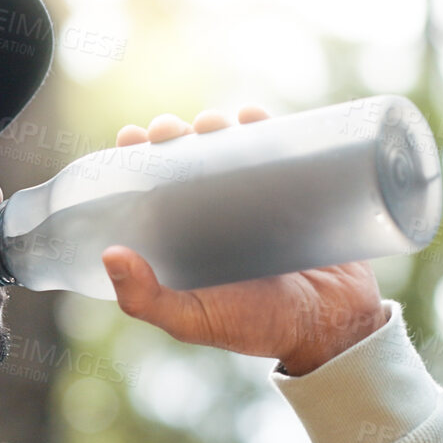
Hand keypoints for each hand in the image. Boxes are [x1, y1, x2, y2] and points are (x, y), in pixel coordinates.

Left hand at [102, 107, 388, 375]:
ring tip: (212, 124)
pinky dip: (263, 124)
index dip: (137, 159)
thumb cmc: (257, 328)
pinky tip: (251, 114)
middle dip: (174, 135)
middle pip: (186, 160)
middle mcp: (215, 215)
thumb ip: (146, 300)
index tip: (131, 138)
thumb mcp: (192, 320)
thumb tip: (110, 253)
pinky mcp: (297, 190)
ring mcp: (257, 200)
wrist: (332, 326)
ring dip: (214, 125)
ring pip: (227, 148)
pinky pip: (278, 148)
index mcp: (183, 240)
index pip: (151, 189)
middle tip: (172, 131)